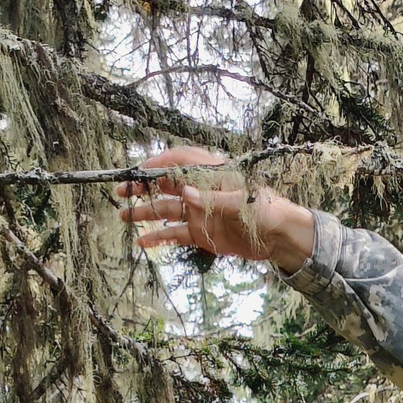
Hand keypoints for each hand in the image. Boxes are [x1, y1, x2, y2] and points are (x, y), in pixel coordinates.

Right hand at [116, 146, 317, 272]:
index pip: (179, 161)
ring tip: (123, 216)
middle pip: (165, 185)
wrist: (281, 237)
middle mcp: (201, 191)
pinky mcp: (202, 234)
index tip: (139, 170)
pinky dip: (159, 237)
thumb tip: (184, 195)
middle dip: (142, 187)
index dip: (158, 162)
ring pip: (166, 210)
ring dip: (145, 212)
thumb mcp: (243, 201)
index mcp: (212, 174)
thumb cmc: (267, 209)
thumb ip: (214, 198)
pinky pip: (175, 234)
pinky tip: (142, 241)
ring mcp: (199, 213)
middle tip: (121, 192)